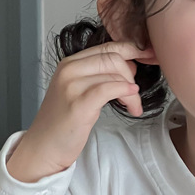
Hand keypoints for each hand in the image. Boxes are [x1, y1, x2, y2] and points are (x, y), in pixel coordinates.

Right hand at [7, 41, 147, 182]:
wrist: (44, 146)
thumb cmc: (64, 122)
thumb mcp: (80, 91)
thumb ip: (99, 75)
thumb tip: (130, 63)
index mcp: (70, 63)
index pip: (107, 47)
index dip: (132, 49)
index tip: (149, 56)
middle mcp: (69, 70)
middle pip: (113, 58)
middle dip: (132, 75)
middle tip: (135, 95)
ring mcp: (72, 85)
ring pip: (115, 74)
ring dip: (132, 92)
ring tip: (133, 107)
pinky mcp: (78, 104)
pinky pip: (110, 89)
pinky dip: (126, 93)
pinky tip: (131, 104)